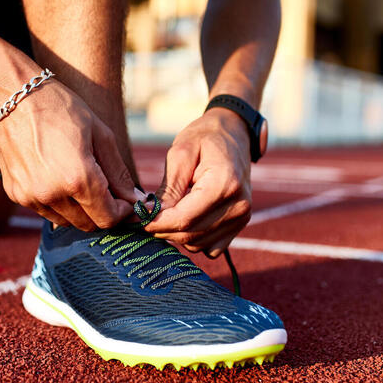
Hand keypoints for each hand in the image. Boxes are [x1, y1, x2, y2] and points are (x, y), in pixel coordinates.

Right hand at [0, 80, 139, 229]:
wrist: (13, 98)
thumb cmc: (61, 109)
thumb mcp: (100, 134)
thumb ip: (118, 173)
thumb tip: (135, 200)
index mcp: (78, 179)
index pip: (108, 218)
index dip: (122, 213)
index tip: (126, 201)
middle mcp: (53, 194)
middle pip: (88, 224)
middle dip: (102, 212)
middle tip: (106, 191)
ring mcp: (31, 197)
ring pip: (67, 222)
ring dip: (80, 210)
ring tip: (80, 182)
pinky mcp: (17, 195)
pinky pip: (45, 211)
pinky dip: (58, 203)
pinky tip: (58, 178)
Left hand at [144, 108, 251, 256]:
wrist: (233, 134)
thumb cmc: (204, 138)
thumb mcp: (180, 154)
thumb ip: (168, 188)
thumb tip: (151, 215)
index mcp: (224, 184)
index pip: (184, 219)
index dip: (158, 223)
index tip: (140, 217)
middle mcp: (238, 205)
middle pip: (190, 235)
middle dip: (163, 229)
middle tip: (148, 215)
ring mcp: (242, 217)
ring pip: (198, 244)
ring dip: (177, 234)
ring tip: (169, 211)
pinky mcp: (240, 225)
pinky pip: (210, 248)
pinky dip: (194, 239)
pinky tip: (187, 219)